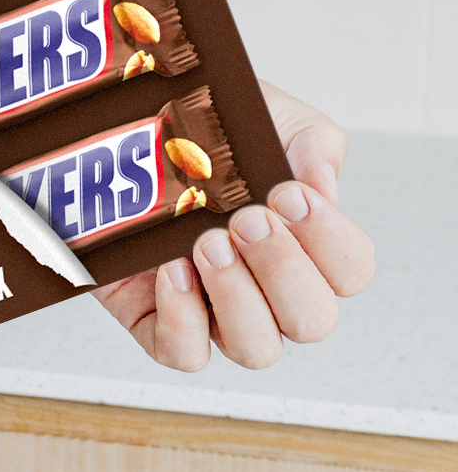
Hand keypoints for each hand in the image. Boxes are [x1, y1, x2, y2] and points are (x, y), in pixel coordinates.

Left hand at [93, 81, 374, 371]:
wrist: (121, 121)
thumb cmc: (201, 129)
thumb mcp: (267, 118)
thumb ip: (311, 144)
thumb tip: (321, 187)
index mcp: (304, 243)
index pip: (350, 270)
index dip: (329, 240)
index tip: (289, 195)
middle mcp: (267, 287)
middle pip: (312, 321)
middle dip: (283, 271)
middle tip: (245, 220)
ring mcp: (214, 308)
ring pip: (256, 348)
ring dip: (238, 297)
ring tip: (206, 243)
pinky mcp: (156, 318)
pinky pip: (184, 353)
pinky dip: (183, 321)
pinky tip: (171, 270)